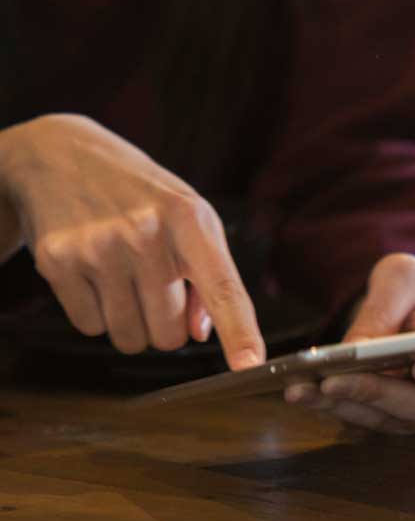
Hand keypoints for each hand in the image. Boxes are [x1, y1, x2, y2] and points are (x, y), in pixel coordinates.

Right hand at [0, 114, 263, 367]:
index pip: (223, 287)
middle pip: (169, 334)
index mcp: (190, 219)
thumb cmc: (142, 195)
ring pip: (130, 338)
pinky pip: (90, 327)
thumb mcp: (189, 219)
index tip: (251, 364)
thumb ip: (209, 277)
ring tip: (122, 277)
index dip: (240, 331)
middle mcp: (145, 233)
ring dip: (130, 322)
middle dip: (165, 324)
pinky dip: (94, 312)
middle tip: (153, 286)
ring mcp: (98, 247)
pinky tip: (92, 272)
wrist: (61, 156)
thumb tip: (201, 334)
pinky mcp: (58, 260)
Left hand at [283, 254, 414, 434]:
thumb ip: (385, 307)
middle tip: (333, 381)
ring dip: (346, 405)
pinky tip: (301, 392)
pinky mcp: (396, 418)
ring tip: (303, 388)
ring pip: (391, 418)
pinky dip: (332, 408)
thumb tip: (358, 348)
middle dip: (375, 392)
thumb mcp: (402, 277)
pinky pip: (367, 420)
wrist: (413, 307)